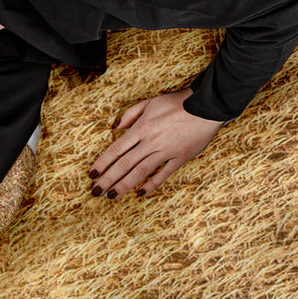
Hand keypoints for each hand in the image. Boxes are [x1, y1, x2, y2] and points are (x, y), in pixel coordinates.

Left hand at [88, 87, 224, 199]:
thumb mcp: (149, 102)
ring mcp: (166, 151)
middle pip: (125, 164)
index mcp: (142, 128)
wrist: (205, 107)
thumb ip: (130, 114)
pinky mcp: (180, 158)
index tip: (92, 174)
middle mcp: (151, 142)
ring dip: (124, 185)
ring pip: (141, 172)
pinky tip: (140, 193)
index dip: (102, 163)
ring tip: (112, 196)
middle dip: (108, 179)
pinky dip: (151, 185)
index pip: (116, 149)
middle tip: (96, 192)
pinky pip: (163, 174)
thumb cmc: (176, 103)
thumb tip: (115, 127)